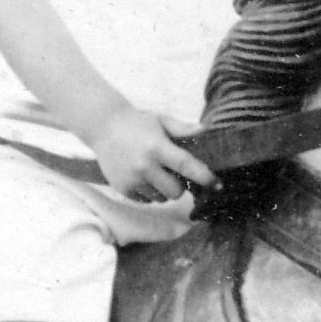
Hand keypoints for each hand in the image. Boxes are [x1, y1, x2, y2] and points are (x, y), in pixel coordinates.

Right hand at [90, 105, 215, 201]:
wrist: (103, 127)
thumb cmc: (137, 123)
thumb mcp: (161, 120)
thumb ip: (183, 129)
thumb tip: (205, 130)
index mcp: (157, 147)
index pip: (187, 166)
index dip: (205, 177)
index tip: (217, 185)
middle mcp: (144, 166)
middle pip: (176, 192)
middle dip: (180, 186)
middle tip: (174, 174)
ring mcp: (132, 180)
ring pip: (161, 199)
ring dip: (164, 191)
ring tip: (155, 173)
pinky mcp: (123, 189)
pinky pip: (146, 200)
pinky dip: (149, 193)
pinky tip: (142, 177)